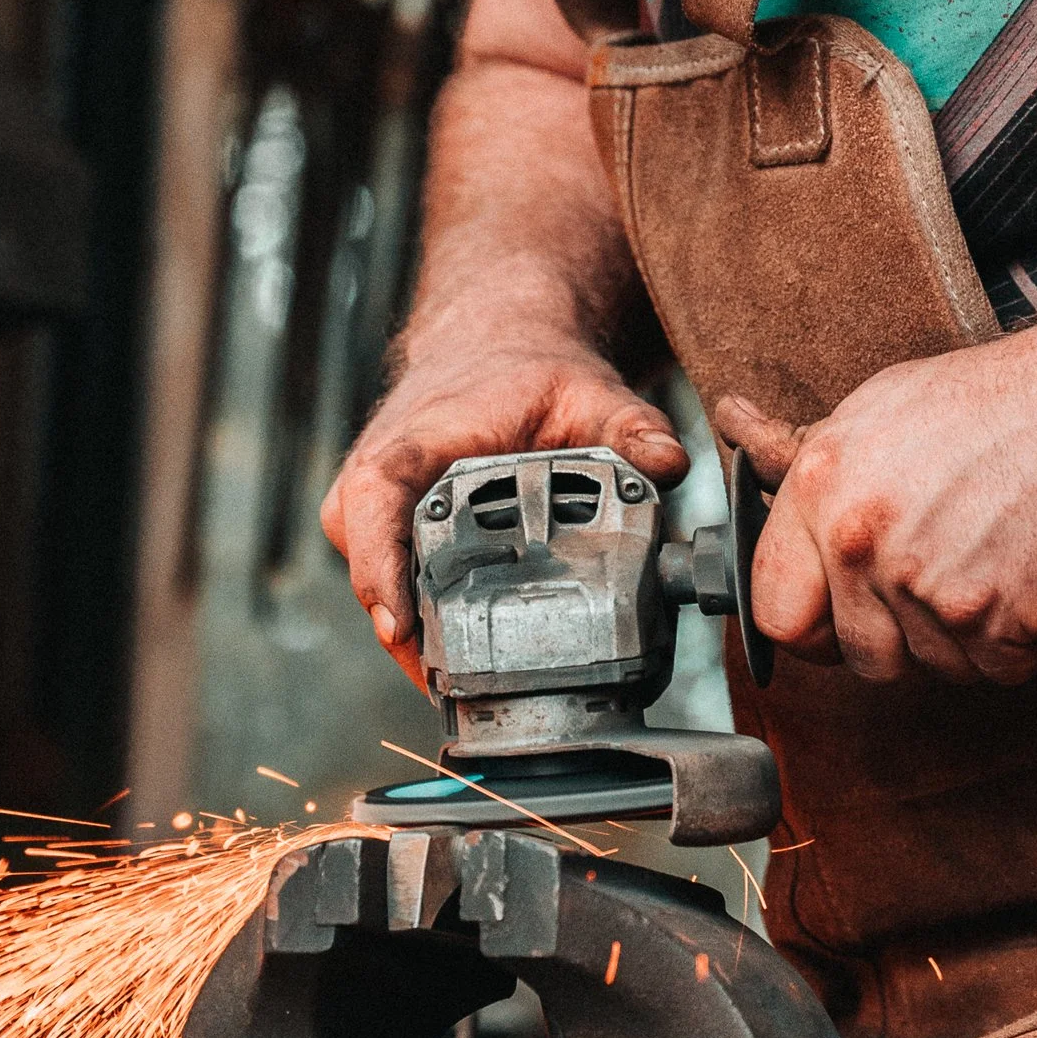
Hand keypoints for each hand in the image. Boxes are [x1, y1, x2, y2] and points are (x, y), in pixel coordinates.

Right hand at [322, 334, 686, 682]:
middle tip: (479, 686)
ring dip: (426, 638)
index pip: (370, 509)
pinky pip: (396, 589)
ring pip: (384, 593)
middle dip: (419, 638)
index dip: (380, 570)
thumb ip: (630, 426)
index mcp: (406, 448)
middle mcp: (371, 487)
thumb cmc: (520, 373)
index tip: (402, 625)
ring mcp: (368, 519)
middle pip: (377, 575)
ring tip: (485, 681)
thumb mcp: (584, 392)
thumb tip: (668, 461)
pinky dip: (430, 623)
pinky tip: (473, 659)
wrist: (487, 352)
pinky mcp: (381, 538)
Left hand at [716, 329, 1036, 686]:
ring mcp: (929, 589)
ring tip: (996, 556)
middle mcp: (863, 544)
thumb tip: (744, 445)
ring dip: (967, 635)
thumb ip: (814, 463)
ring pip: (934, 667)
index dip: (809, 627)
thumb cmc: (994, 400)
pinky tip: (1033, 570)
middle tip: (943, 584)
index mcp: (820, 490)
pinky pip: (997, 669)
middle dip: (900, 639)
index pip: (775, 611)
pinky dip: (1024, 637)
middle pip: (861, 657)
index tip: (833, 623)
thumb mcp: (877, 408)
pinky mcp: (999, 624)